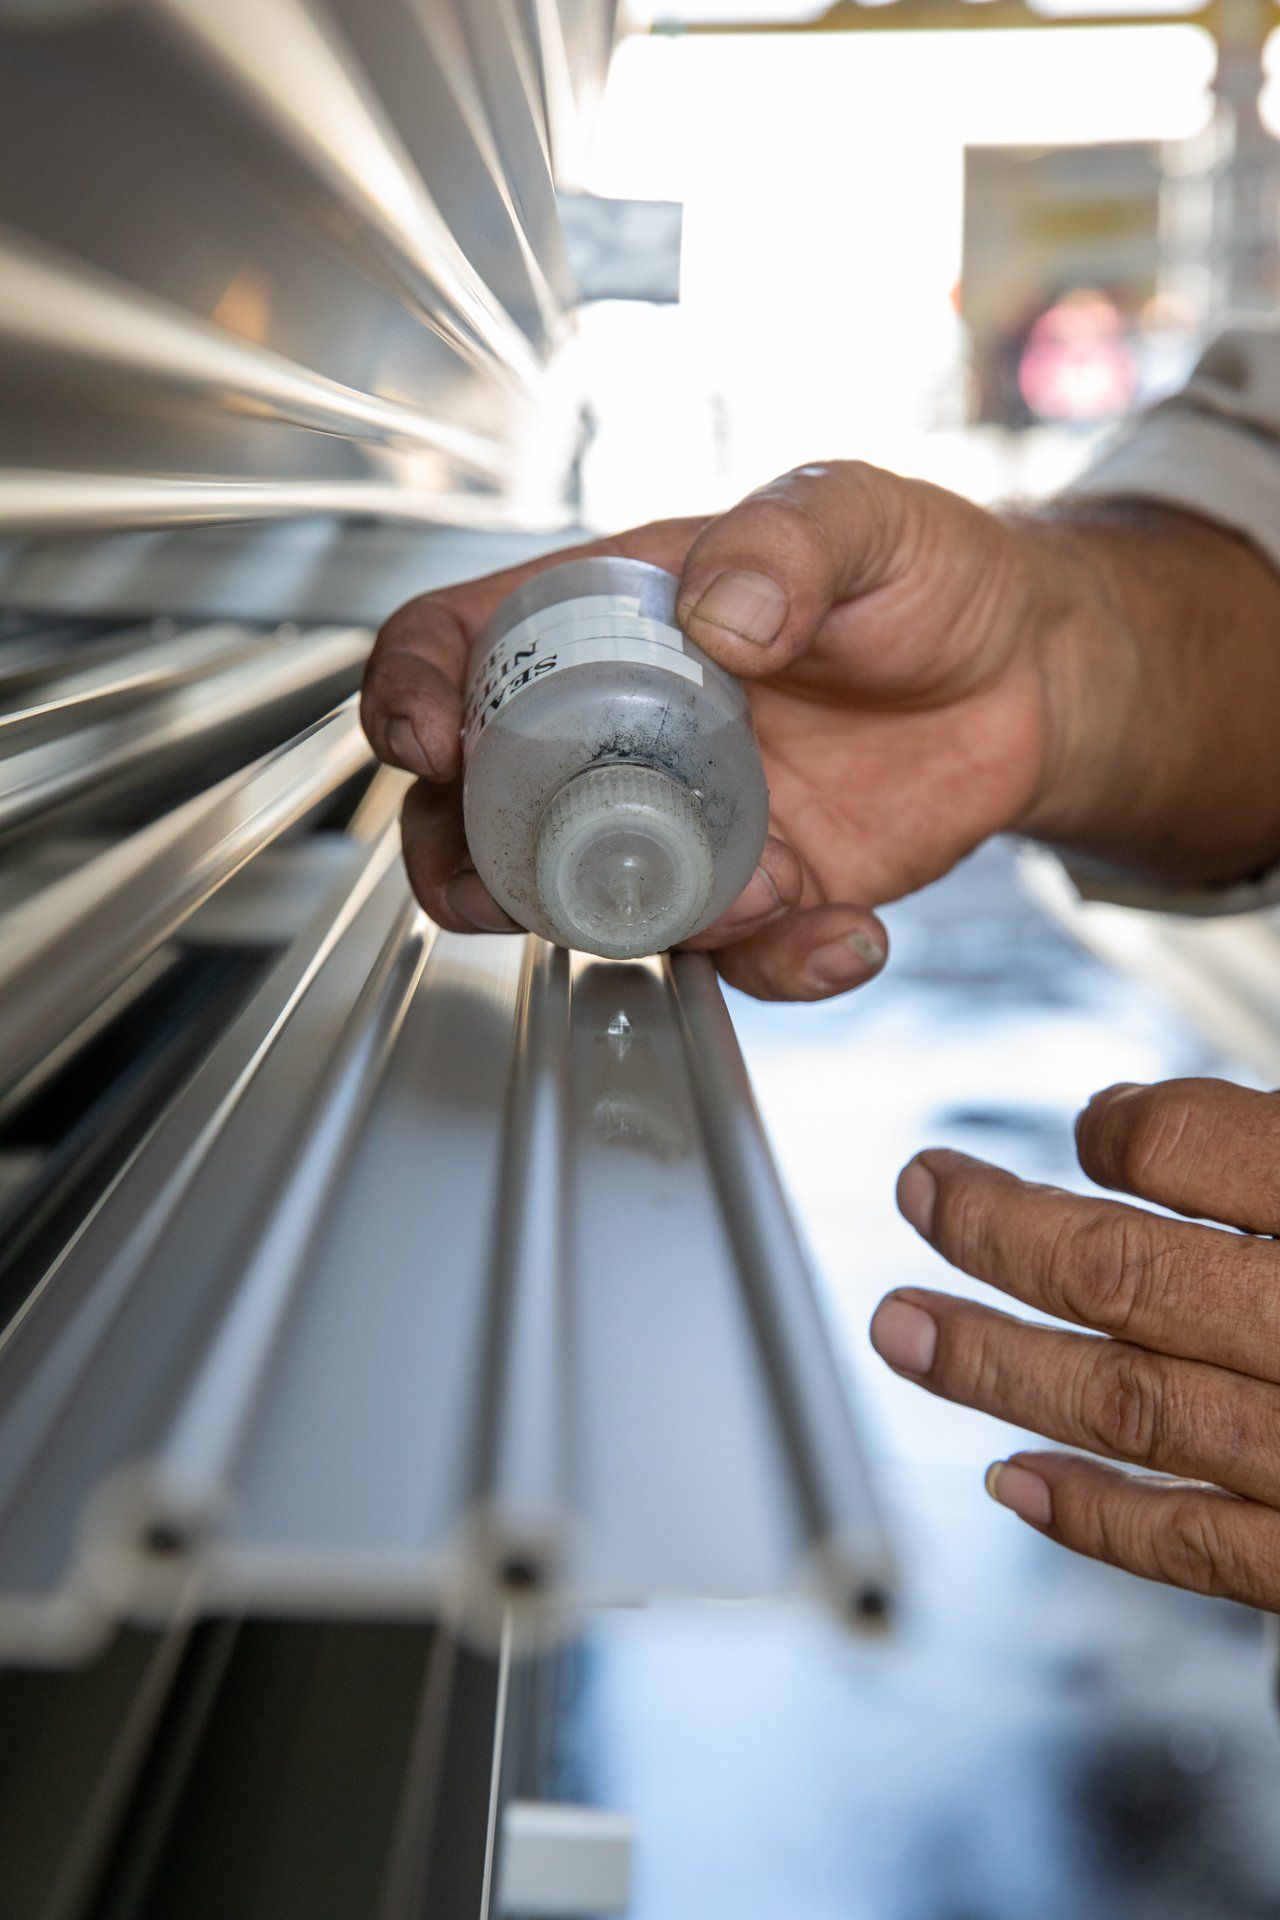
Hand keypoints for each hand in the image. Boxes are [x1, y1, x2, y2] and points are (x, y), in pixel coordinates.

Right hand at [361, 462, 1082, 998]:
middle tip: (515, 890)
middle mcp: (619, 734)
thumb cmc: (924, 572)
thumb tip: (720, 617)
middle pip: (477, 814)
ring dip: (644, 927)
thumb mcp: (860, 515)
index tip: (431, 741)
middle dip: (467, 868)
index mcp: (607, 622)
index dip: (409, 692)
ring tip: (767, 892)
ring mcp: (681, 825)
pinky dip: (783, 966)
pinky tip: (853, 932)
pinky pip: (734, 961)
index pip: (455, 647)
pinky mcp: (762, 894)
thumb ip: (789, 541)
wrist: (1029, 674)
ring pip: (588, 909)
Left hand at [872, 1078, 1279, 1608]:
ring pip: (1127, 1405)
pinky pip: (1196, 1544)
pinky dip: (1093, 1515)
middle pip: (1117, 1272)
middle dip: (993, 1231)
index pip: (1183, 1144)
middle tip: (920, 1194)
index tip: (1092, 1121)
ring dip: (993, 1365)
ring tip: (902, 1328)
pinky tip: (1012, 1482)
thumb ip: (1277, 1154)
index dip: (1117, 1126)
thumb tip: (1154, 1121)